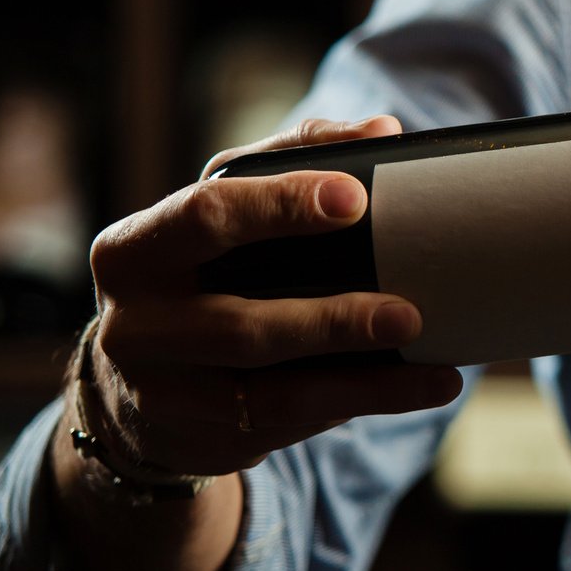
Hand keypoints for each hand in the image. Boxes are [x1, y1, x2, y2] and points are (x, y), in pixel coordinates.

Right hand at [83, 115, 463, 478]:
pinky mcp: (203, 439)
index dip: (282, 205)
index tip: (357, 198)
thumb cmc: (198, 271)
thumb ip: (291, 158)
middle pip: (240, 325)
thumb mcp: (220, 209)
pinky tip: (412, 392)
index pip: (207, 215)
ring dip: (363, 384)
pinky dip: (355, 407)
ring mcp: (166, 394)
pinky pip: (289, 426)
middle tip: (408, 314)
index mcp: (135, 249)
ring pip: (273, 395)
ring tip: (436, 374)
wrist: (135, 389)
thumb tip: (382, 131)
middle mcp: (134, 326)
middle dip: (330, 321)